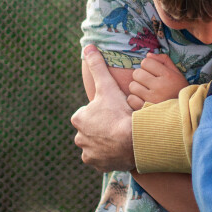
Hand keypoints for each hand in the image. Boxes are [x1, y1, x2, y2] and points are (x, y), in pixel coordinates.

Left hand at [71, 45, 134, 171]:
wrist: (132, 140)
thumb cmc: (119, 112)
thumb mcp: (107, 86)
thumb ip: (97, 66)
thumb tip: (87, 46)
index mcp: (79, 119)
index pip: (90, 113)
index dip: (105, 111)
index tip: (116, 111)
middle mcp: (79, 138)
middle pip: (93, 130)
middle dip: (104, 127)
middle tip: (121, 123)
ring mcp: (89, 154)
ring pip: (98, 145)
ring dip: (107, 142)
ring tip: (123, 137)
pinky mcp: (98, 165)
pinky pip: (104, 159)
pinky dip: (111, 155)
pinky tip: (122, 150)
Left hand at [127, 53, 188, 109]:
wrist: (184, 113)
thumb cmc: (179, 91)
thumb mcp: (177, 73)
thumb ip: (164, 61)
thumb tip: (147, 55)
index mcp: (168, 75)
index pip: (146, 62)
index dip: (148, 66)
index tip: (153, 72)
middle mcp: (159, 86)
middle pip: (137, 73)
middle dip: (141, 76)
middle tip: (148, 82)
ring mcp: (151, 99)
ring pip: (132, 86)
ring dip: (137, 88)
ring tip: (146, 91)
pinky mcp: (146, 110)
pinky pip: (131, 99)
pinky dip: (135, 99)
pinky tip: (143, 100)